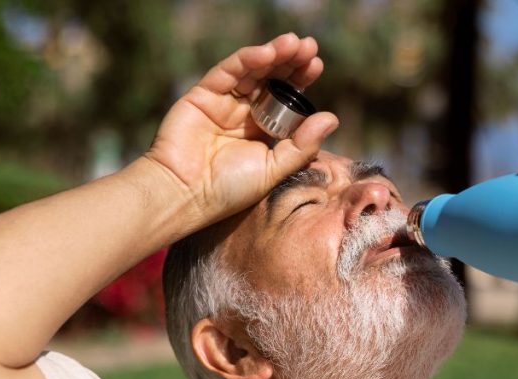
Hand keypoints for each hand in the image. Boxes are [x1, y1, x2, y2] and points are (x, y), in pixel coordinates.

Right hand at [145, 33, 338, 224]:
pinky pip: (227, 72)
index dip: (300, 80)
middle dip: (290, 61)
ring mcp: (223, 102)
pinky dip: (247, 59)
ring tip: (293, 43)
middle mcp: (244, 113)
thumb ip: (301, 145)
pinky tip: (266, 52)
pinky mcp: (202, 95)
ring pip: (251, 71)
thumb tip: (332, 117)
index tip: (316, 65)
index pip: (285, 98)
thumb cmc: (229, 189)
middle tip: (309, 47)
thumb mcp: (273, 169)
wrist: (186, 195)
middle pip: (270, 79)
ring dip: (273, 54)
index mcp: (262, 130)